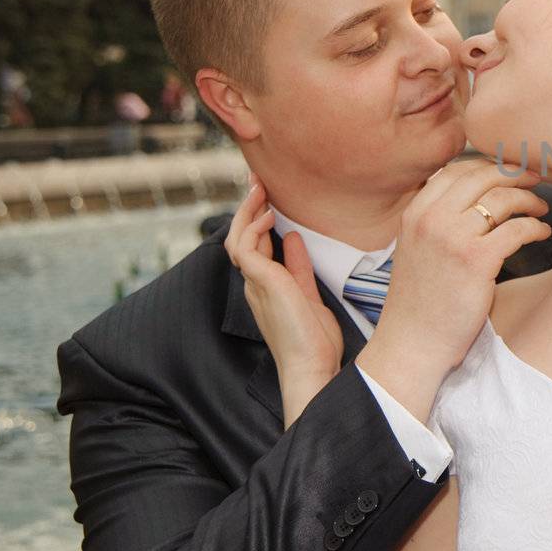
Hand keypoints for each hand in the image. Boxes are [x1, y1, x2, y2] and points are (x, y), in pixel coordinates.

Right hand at [225, 176, 343, 388]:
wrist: (312, 368)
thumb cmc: (314, 341)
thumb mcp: (309, 294)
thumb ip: (298, 267)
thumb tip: (292, 239)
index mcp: (266, 286)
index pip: (254, 246)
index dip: (257, 220)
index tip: (268, 196)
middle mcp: (255, 284)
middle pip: (240, 238)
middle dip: (248, 208)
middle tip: (258, 182)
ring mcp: (255, 284)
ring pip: (237, 239)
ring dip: (247, 211)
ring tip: (260, 188)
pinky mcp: (262, 284)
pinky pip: (246, 248)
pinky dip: (254, 228)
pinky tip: (270, 214)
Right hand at [377, 159, 550, 365]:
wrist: (413, 342)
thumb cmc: (421, 300)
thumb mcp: (417, 247)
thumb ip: (437, 219)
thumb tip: (474, 194)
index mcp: (416, 212)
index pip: (457, 170)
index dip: (489, 166)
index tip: (510, 172)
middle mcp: (431, 219)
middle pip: (482, 177)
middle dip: (515, 174)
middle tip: (537, 179)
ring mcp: (453, 238)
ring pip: (502, 199)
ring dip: (529, 199)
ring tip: (541, 209)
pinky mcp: (477, 261)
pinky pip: (517, 230)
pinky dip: (535, 227)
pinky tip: (542, 233)